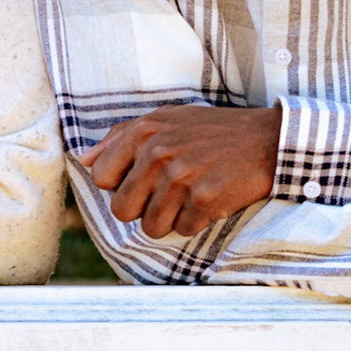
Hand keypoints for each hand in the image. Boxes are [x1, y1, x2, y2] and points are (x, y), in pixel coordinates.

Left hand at [79, 104, 281, 236]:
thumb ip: (120, 137)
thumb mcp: (165, 119)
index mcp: (143, 130)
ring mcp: (181, 177)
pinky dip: (195, 222)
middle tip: (168, 195)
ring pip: (150, 227)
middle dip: (142, 209)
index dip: (120, 185)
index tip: (142, 181)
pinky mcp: (205, 199)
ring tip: (190, 197)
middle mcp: (158, 152)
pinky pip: (182, 231)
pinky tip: (209, 201)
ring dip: (169, 219)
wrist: (266, 140)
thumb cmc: (211, 131)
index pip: (101, 178)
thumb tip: (83, 160)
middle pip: (122, 209)